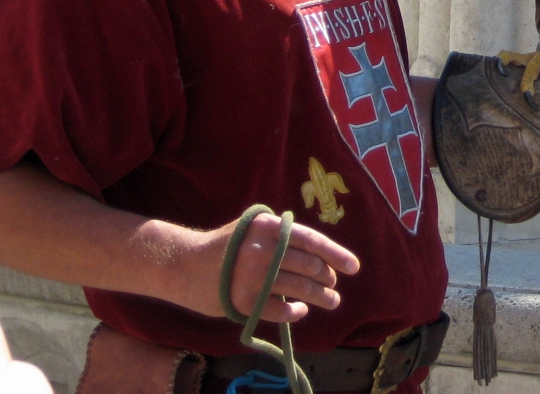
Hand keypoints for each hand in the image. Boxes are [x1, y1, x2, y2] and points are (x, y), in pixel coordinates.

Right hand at [183, 213, 359, 324]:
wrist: (185, 264)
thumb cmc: (228, 244)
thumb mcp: (254, 227)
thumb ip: (283, 234)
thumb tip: (320, 252)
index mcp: (269, 227)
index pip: (312, 241)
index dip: (337, 254)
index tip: (354, 267)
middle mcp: (264, 250)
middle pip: (310, 267)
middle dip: (327, 278)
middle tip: (334, 285)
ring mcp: (254, 277)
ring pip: (300, 289)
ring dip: (321, 297)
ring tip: (331, 301)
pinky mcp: (244, 301)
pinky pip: (281, 310)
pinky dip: (295, 312)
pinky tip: (301, 311)